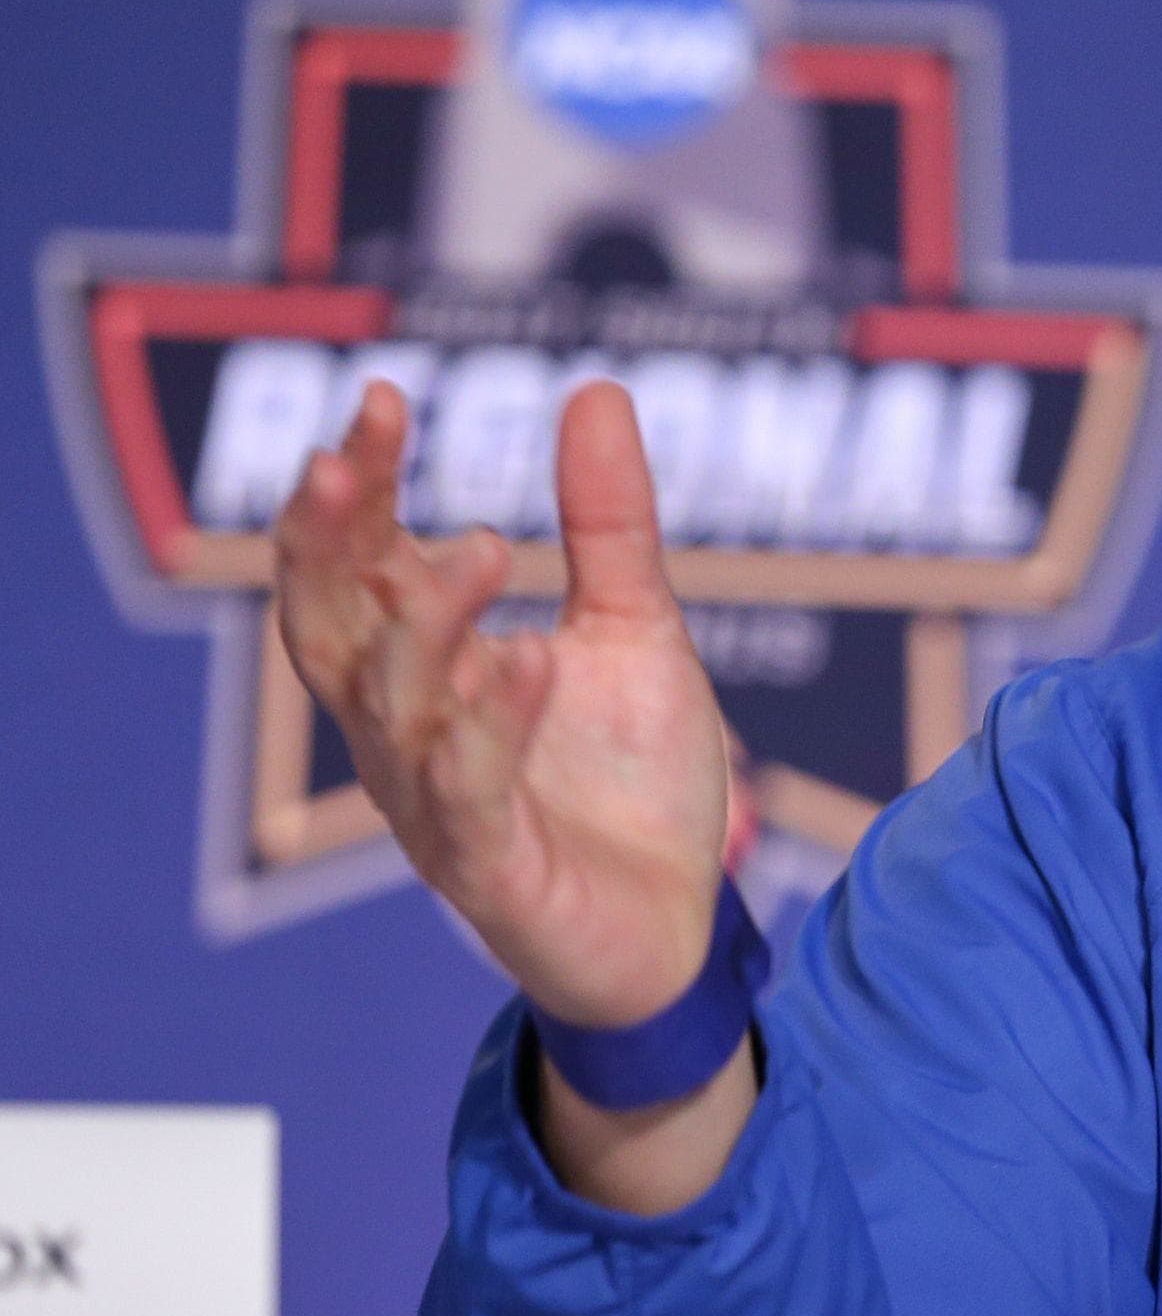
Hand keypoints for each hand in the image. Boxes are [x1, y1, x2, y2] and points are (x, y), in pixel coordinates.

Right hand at [275, 379, 731, 1029]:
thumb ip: (608, 524)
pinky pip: (470, 793)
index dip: (359, 487)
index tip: (382, 399)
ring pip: (392, 709)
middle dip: (329, 544)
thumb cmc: (629, 778)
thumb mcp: (634, 628)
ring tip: (480, 549)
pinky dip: (494, 725)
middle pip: (331, 627)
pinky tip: (529, 661)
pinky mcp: (487, 870)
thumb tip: (597, 389)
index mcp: (425, 666)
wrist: (677, 925)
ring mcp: (433, 802)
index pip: (359, 562)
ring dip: (424, 627)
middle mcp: (404, 730)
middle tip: (351, 460)